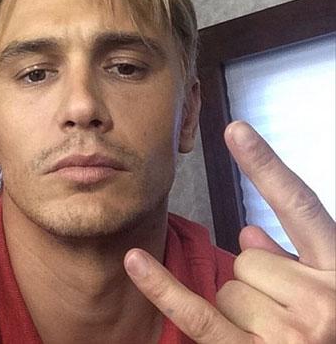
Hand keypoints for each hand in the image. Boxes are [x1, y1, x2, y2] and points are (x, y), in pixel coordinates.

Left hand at [124, 121, 335, 342]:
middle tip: (282, 312)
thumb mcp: (326, 292)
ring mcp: (290, 336)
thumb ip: (292, 259)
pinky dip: (163, 288)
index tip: (235, 130)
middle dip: (256, 280)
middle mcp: (322, 304)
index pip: (299, 206)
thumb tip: (250, 232)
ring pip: (227, 288)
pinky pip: (197, 313)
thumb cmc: (327, 336)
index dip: (265, 166)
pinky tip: (135, 262)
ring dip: (241, 310)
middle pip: (247, 256)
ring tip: (273, 335)